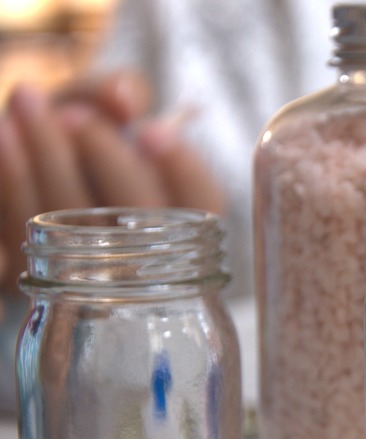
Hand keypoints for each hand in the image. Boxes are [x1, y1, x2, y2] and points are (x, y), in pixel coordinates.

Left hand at [0, 70, 225, 291]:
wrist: (24, 173)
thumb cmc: (74, 140)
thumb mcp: (100, 107)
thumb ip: (118, 91)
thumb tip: (123, 99)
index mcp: (182, 213)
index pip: (204, 202)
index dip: (184, 170)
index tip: (153, 130)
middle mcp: (149, 255)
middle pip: (141, 218)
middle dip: (106, 159)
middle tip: (74, 115)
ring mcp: (97, 276)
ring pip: (79, 225)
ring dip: (49, 158)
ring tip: (28, 102)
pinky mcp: (44, 280)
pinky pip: (30, 234)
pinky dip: (16, 178)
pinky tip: (7, 136)